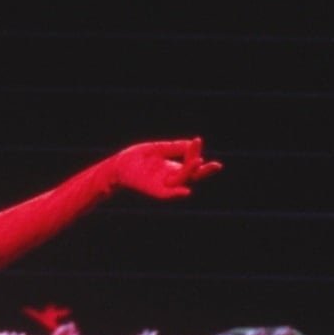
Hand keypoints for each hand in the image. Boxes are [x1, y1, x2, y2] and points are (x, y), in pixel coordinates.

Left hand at [107, 138, 221, 199]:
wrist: (117, 166)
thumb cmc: (136, 158)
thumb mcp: (157, 149)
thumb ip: (173, 147)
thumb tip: (192, 143)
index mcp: (173, 168)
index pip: (190, 163)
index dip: (195, 153)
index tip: (198, 140)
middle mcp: (171, 178)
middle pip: (192, 176)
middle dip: (205, 171)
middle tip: (217, 165)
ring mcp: (163, 185)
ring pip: (181, 181)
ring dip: (190, 173)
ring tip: (199, 162)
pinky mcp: (153, 191)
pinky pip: (167, 194)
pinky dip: (176, 194)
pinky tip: (186, 191)